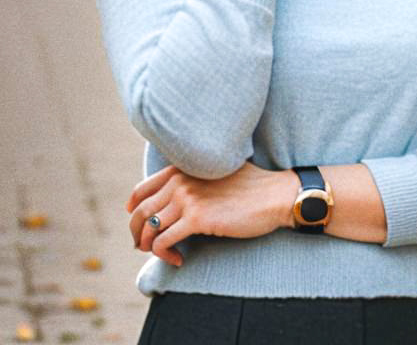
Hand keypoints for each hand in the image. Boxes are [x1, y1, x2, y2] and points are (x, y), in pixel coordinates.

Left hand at [125, 162, 297, 266]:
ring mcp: (188, 198)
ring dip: (150, 247)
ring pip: (149, 229)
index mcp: (183, 167)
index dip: (133, 210)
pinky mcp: (197, 218)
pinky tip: (179, 259)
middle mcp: (181, 180)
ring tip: (164, 254)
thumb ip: (193, 180)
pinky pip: (164, 241)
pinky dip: (165, 255)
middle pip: (140, 212)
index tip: (138, 224)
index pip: (142, 189)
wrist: (274, 195)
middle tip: (144, 247)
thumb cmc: (249, 188)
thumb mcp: (215, 174)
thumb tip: (173, 202)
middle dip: (137, 234)